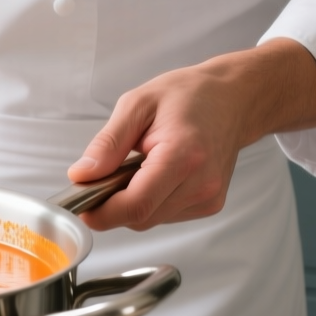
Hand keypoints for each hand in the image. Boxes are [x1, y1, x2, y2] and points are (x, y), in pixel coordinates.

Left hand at [67, 39, 315, 229]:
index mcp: (183, 156)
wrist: (234, 99)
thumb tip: (82, 176)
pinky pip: (165, 215)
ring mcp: (208, 197)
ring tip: (136, 167)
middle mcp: (201, 183)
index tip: (81, 204)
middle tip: (104, 175)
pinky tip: (155, 174)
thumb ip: (107, 144)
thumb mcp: (137, 105)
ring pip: (150, 220)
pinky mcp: (210, 205)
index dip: (101, 212)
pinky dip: (150, 201)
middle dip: (112, 204)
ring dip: (132, 202)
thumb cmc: (189, 95)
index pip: (135, 206)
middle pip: (140, 217)